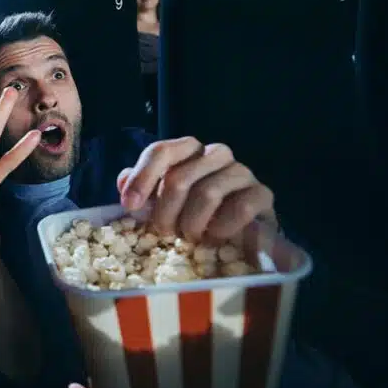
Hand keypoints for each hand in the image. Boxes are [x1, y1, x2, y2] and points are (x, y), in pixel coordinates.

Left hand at [117, 137, 275, 242]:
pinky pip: (240, 208)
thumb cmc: (195, 212)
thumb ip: (142, 187)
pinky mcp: (263, 194)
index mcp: (189, 149)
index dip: (142, 178)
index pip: (161, 151)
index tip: (129, 206)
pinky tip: (215, 237)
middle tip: (164, 232)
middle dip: (165, 212)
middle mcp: (216, 153)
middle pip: (179, 178)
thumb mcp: (162, 199)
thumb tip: (124, 183)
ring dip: (192, 223)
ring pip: (207, 194)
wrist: (242, 232)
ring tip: (190, 237)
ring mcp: (242, 172)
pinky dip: (221, 228)